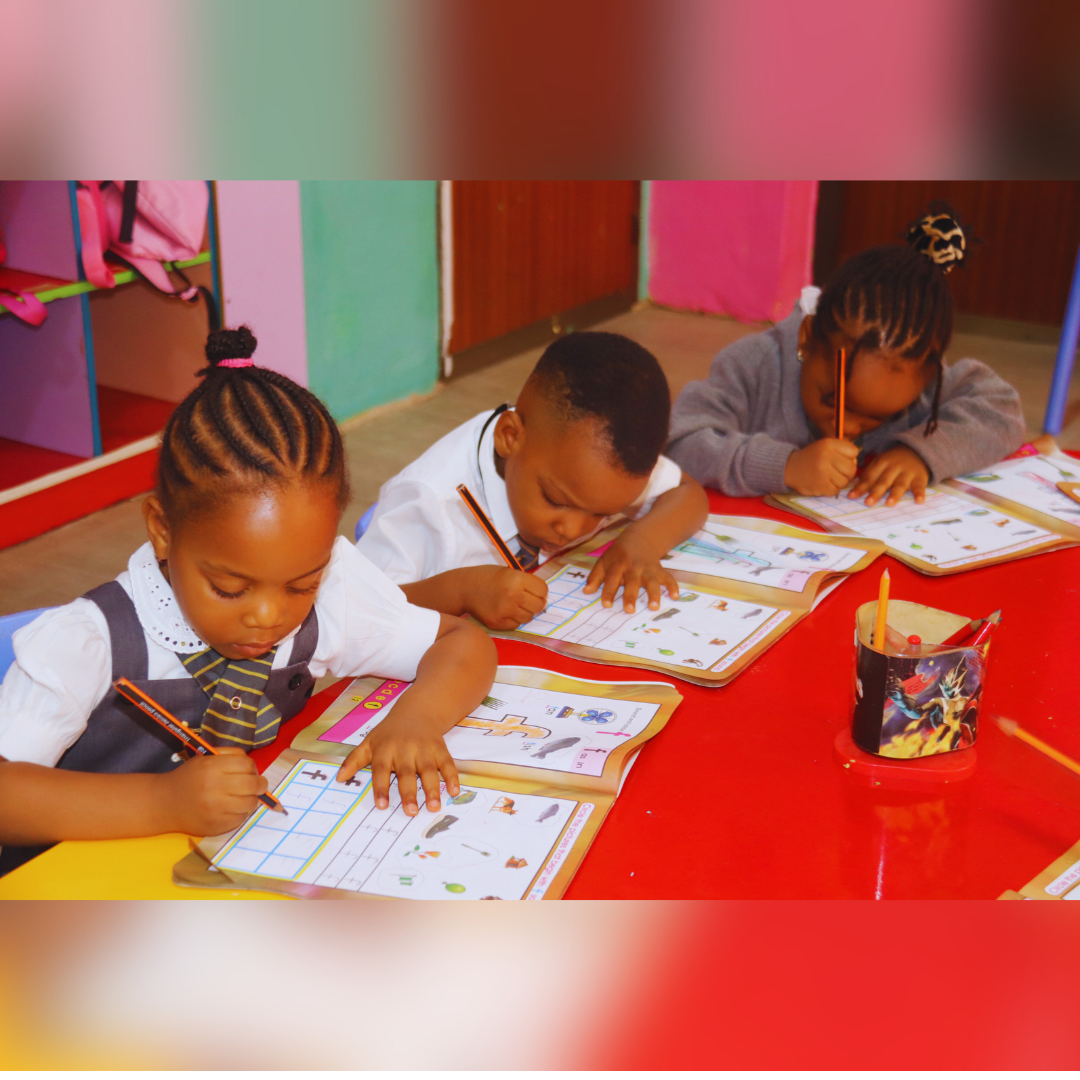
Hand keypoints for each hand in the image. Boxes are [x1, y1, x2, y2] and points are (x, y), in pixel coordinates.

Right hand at [162, 747, 266, 835]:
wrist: (164, 804)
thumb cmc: (188, 778)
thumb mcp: (205, 758)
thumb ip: (230, 755)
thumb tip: (254, 767)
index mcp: (212, 767)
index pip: (247, 764)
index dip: (252, 767)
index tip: (250, 771)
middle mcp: (214, 787)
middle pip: (253, 784)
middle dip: (260, 784)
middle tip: (257, 785)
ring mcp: (215, 809)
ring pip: (250, 803)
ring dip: (251, 799)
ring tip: (243, 797)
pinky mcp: (216, 825)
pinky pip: (241, 819)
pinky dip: (241, 813)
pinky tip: (232, 809)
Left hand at [336, 711, 459, 815]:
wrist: (417, 712)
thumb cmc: (390, 733)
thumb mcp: (369, 742)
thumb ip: (354, 760)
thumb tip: (339, 778)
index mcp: (385, 750)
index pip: (381, 770)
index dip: (381, 787)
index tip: (382, 805)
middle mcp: (405, 749)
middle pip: (407, 772)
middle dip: (409, 792)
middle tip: (411, 811)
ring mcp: (424, 749)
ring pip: (429, 769)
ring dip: (432, 788)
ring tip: (434, 806)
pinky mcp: (440, 749)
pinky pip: (448, 763)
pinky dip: (453, 777)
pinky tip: (455, 791)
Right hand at [465, 565, 547, 630]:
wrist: (465, 589)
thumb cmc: (489, 577)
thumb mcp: (509, 572)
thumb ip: (527, 583)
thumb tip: (544, 600)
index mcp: (517, 579)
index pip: (543, 590)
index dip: (540, 591)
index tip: (533, 591)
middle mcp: (513, 595)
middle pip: (539, 606)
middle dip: (536, 603)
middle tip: (526, 600)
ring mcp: (505, 611)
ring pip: (529, 617)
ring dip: (525, 612)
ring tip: (514, 605)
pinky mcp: (498, 623)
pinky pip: (516, 625)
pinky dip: (514, 619)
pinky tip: (505, 611)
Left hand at [583, 534, 678, 612]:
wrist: (639, 538)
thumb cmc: (618, 555)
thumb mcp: (603, 562)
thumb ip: (595, 577)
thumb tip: (586, 592)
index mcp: (617, 566)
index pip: (611, 579)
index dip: (608, 591)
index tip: (606, 604)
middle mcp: (633, 567)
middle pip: (632, 582)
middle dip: (631, 596)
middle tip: (629, 610)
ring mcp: (647, 568)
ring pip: (651, 581)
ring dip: (654, 593)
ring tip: (654, 607)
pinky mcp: (659, 569)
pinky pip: (667, 577)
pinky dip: (672, 586)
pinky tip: (675, 596)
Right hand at [784, 438, 858, 495]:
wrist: (789, 468)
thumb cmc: (812, 457)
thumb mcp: (825, 446)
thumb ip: (843, 450)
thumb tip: (855, 463)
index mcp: (828, 444)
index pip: (854, 452)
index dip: (849, 457)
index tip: (839, 459)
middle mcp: (826, 456)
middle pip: (852, 469)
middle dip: (846, 472)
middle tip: (836, 471)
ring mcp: (823, 472)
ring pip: (845, 481)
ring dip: (838, 482)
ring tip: (828, 478)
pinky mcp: (820, 486)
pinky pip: (835, 491)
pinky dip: (831, 489)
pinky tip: (823, 484)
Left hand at [849, 445, 929, 505]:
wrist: (916, 450)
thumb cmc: (892, 462)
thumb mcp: (879, 463)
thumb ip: (868, 475)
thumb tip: (853, 490)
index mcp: (881, 464)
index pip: (870, 477)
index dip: (861, 487)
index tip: (851, 497)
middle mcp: (894, 468)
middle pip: (883, 482)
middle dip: (875, 492)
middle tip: (868, 503)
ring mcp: (907, 473)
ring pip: (900, 484)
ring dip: (895, 495)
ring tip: (889, 504)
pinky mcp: (920, 477)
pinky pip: (920, 486)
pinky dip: (920, 493)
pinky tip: (919, 501)